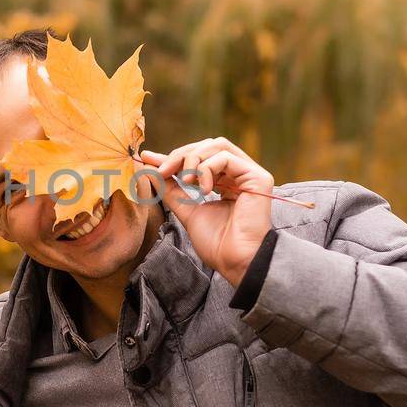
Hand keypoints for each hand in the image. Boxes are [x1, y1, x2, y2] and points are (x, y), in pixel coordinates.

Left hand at [140, 137, 273, 283]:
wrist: (233, 261)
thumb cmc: (216, 243)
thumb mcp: (185, 209)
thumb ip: (170, 188)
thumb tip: (148, 167)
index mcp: (226, 182)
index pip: (198, 159)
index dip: (173, 156)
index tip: (148, 158)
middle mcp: (239, 175)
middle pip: (208, 146)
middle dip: (181, 155)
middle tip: (163, 171)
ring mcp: (250, 175)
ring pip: (217, 146)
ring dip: (193, 159)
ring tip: (185, 182)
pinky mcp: (258, 177)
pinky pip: (226, 157)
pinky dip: (207, 168)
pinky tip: (204, 189)